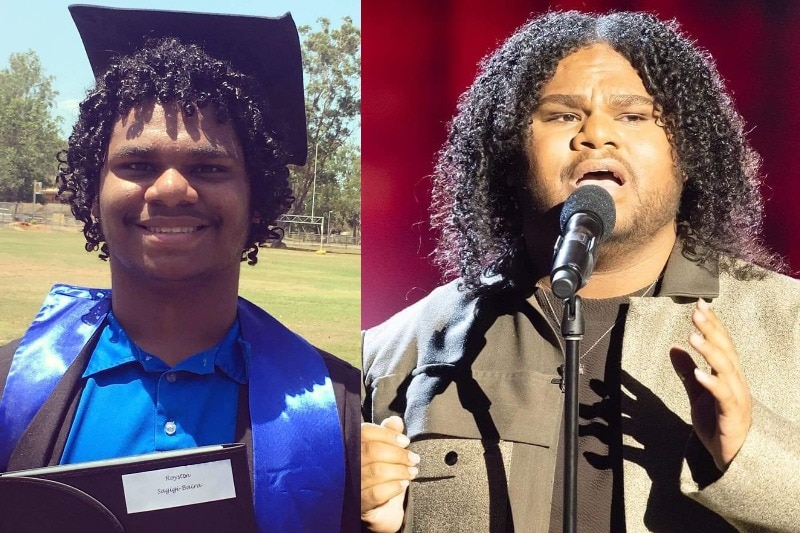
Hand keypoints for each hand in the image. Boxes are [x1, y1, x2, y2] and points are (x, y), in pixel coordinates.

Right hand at [361, 416, 418, 532]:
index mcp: (351, 445)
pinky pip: (376, 493)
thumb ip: (389, 433)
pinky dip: (394, 487)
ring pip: (376, 472)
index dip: (387, 435)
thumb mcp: (386, 451)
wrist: (381, 508)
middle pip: (372, 451)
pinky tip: (404, 484)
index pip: (365, 433)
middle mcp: (346, 463)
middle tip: (414, 458)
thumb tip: (396, 420)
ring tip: (413, 471)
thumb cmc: (382, 474)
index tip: (405, 441)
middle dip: (398, 454)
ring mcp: (350, 484)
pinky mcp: (357, 504)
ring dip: (400, 470)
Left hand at [670, 298, 751, 470]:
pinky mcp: (732, 416)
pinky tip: (699, 373)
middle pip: (725, 350)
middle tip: (697, 310)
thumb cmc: (718, 424)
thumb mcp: (697, 394)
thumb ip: (686, 372)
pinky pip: (724, 397)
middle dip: (712, 329)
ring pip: (726, 369)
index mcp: (727, 375)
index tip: (699, 304)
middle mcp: (735, 382)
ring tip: (692, 337)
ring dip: (710, 352)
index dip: (712, 323)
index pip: (721, 343)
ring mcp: (736, 398)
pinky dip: (712, 383)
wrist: (733, 458)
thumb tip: (673, 348)